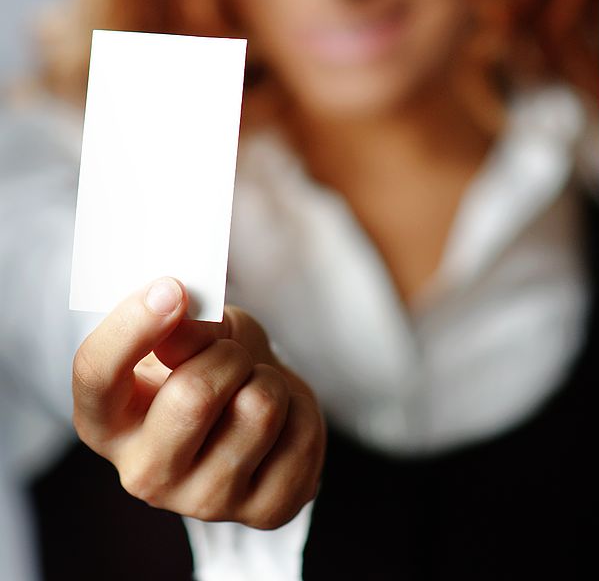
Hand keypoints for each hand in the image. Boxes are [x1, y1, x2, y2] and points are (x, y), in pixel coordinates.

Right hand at [72, 277, 325, 528]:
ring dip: (267, 379)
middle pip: (194, 395)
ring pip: (258, 408)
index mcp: (108, 422)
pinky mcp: (264, 510)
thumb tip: (181, 315)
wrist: (257, 417)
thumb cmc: (214, 369)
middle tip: (233, 355)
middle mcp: (146, 473)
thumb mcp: (194, 336)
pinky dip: (300, 407)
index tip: (171, 288)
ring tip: (256, 386)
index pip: (97, 373)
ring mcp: (205, 500)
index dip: (132, 326)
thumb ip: (184, 328)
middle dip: (228, 355)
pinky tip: (281, 419)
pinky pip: (301, 432)